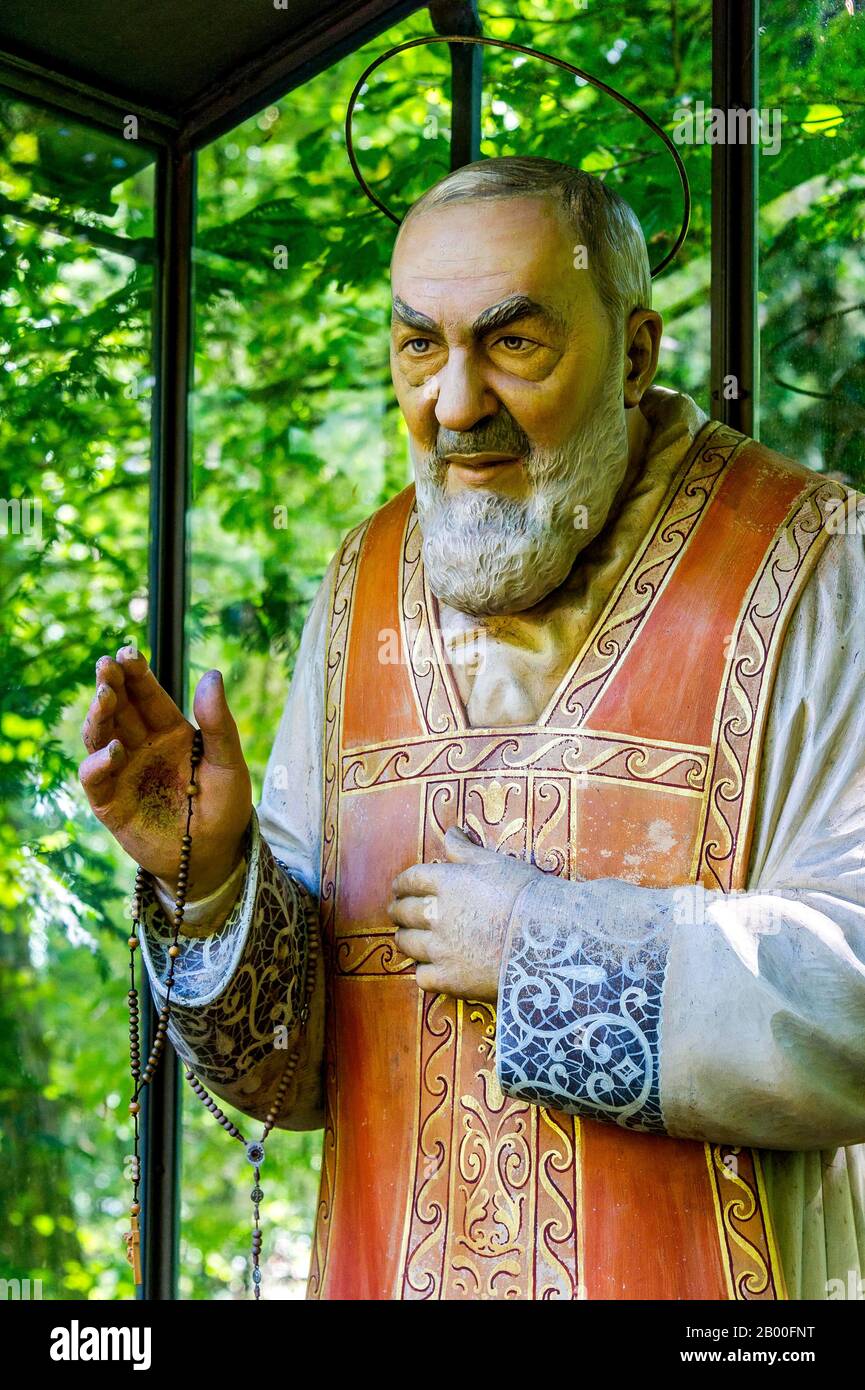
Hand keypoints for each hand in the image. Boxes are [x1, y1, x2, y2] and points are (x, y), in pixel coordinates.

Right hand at [78, 645, 251, 896]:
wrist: (214, 856)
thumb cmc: (225, 807)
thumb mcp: (228, 763)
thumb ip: (218, 723)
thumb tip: (212, 674)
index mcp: (169, 731)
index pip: (147, 695)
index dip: (135, 673)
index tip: (127, 653)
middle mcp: (141, 747)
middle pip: (119, 709)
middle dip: (110, 686)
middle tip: (106, 666)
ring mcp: (123, 773)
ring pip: (100, 737)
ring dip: (99, 716)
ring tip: (106, 697)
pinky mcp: (110, 802)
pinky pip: (95, 779)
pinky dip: (99, 763)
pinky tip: (113, 751)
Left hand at [387, 826, 540, 1002]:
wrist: (552, 939)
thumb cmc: (527, 894)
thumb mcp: (495, 863)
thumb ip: (466, 849)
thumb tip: (450, 832)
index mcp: (447, 882)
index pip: (410, 879)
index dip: (401, 884)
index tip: (399, 888)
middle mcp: (437, 915)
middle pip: (403, 912)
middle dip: (398, 911)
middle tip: (399, 913)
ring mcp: (441, 949)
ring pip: (407, 944)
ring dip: (405, 939)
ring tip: (409, 939)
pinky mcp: (451, 979)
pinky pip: (422, 976)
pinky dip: (423, 971)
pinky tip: (431, 968)